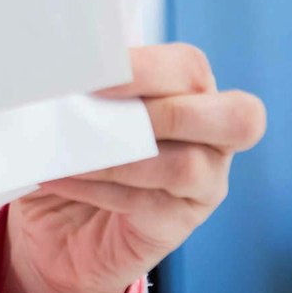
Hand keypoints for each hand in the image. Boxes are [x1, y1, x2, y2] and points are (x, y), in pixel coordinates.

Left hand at [0, 43, 266, 292]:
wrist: (54, 226)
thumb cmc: (71, 151)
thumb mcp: (76, 109)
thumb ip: (85, 85)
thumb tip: (63, 66)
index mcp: (190, 92)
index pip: (191, 68)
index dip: (146, 67)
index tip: (91, 72)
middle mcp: (212, 138)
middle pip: (236, 115)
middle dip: (162, 111)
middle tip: (96, 112)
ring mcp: (203, 187)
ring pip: (186, 166)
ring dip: (118, 156)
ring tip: (66, 151)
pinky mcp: (178, 226)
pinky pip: (150, 205)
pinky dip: (98, 189)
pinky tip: (59, 179)